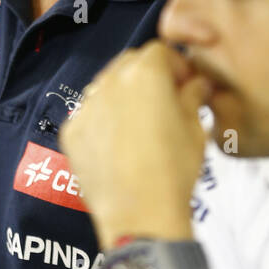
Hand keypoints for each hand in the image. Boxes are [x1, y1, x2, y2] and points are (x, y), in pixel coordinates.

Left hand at [59, 41, 209, 248]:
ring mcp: (86, 106)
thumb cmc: (175, 170)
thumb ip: (194, 96)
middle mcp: (110, 81)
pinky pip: (89, 114)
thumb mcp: (195, 129)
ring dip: (123, 95)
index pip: (160, 51)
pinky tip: (117, 146)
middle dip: (147, 75)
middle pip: (129, 63)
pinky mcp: (71, 131)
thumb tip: (197, 83)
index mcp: (146, 74)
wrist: (141, 216)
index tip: (185, 85)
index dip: (176, 66)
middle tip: (163, 103)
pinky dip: (103, 121)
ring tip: (138, 126)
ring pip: (106, 86)